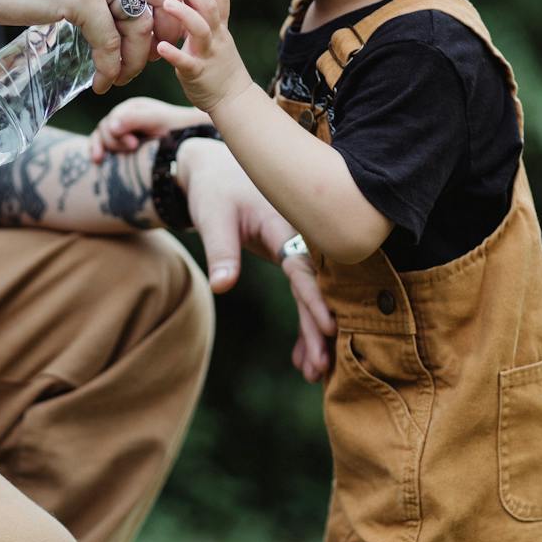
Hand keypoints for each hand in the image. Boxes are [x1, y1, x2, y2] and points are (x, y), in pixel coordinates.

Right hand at [87, 97, 210, 162]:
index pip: (113, 119)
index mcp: (132, 108)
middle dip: (114, 141)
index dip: (118, 133)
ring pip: (100, 138)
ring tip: (106, 159)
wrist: (190, 141)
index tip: (133, 145)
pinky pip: (100, 146)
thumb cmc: (176, 128)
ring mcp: (120, 132)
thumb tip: (110, 126)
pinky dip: (97, 151)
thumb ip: (135, 119)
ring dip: (104, 148)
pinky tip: (97, 161)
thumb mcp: (158, 120)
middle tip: (132, 148)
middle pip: (104, 129)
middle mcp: (123, 118)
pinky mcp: (119, 146)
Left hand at [154, 0, 253, 112]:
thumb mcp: (215, 36)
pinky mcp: (198, 74)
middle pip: (211, 6)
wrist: (233, 99)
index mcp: (220, 26)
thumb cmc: (218, 64)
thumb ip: (202, 16)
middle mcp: (217, 36)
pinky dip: (174, 54)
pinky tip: (160, 47)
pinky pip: (187, 62)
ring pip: (201, 30)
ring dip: (185, 14)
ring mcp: (209, 55)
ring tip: (167, 3)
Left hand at [177, 137, 334, 378]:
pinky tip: (302, 357)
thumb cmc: (213, 189)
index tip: (329, 328)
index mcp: (285, 222)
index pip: (303, 266)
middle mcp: (299, 235)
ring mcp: (297, 246)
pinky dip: (303, 321)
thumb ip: (221, 251)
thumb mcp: (212, 216)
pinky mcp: (290, 255)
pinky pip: (302, 292)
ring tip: (313, 373)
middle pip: (314, 286)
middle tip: (321, 368)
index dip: (315, 298)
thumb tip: (223, 286)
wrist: (212, 168)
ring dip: (312, 332)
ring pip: (311, 294)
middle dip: (318, 328)